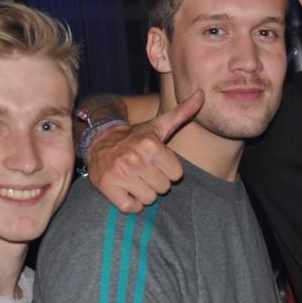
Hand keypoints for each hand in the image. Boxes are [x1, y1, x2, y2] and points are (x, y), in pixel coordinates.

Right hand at [87, 90, 203, 212]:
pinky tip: (127, 190)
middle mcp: (135, 158)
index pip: (177, 175)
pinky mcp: (107, 187)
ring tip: (136, 179)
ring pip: (149, 199)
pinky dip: (131, 204)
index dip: (168, 170)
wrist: (99, 142)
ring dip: (144, 193)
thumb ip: (182, 112)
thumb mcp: (159, 125)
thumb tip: (202, 94)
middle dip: (157, 182)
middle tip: (145, 170)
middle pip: (164, 188)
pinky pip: (131, 208)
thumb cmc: (135, 137)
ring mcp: (120, 174)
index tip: (157, 162)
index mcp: (151, 144)